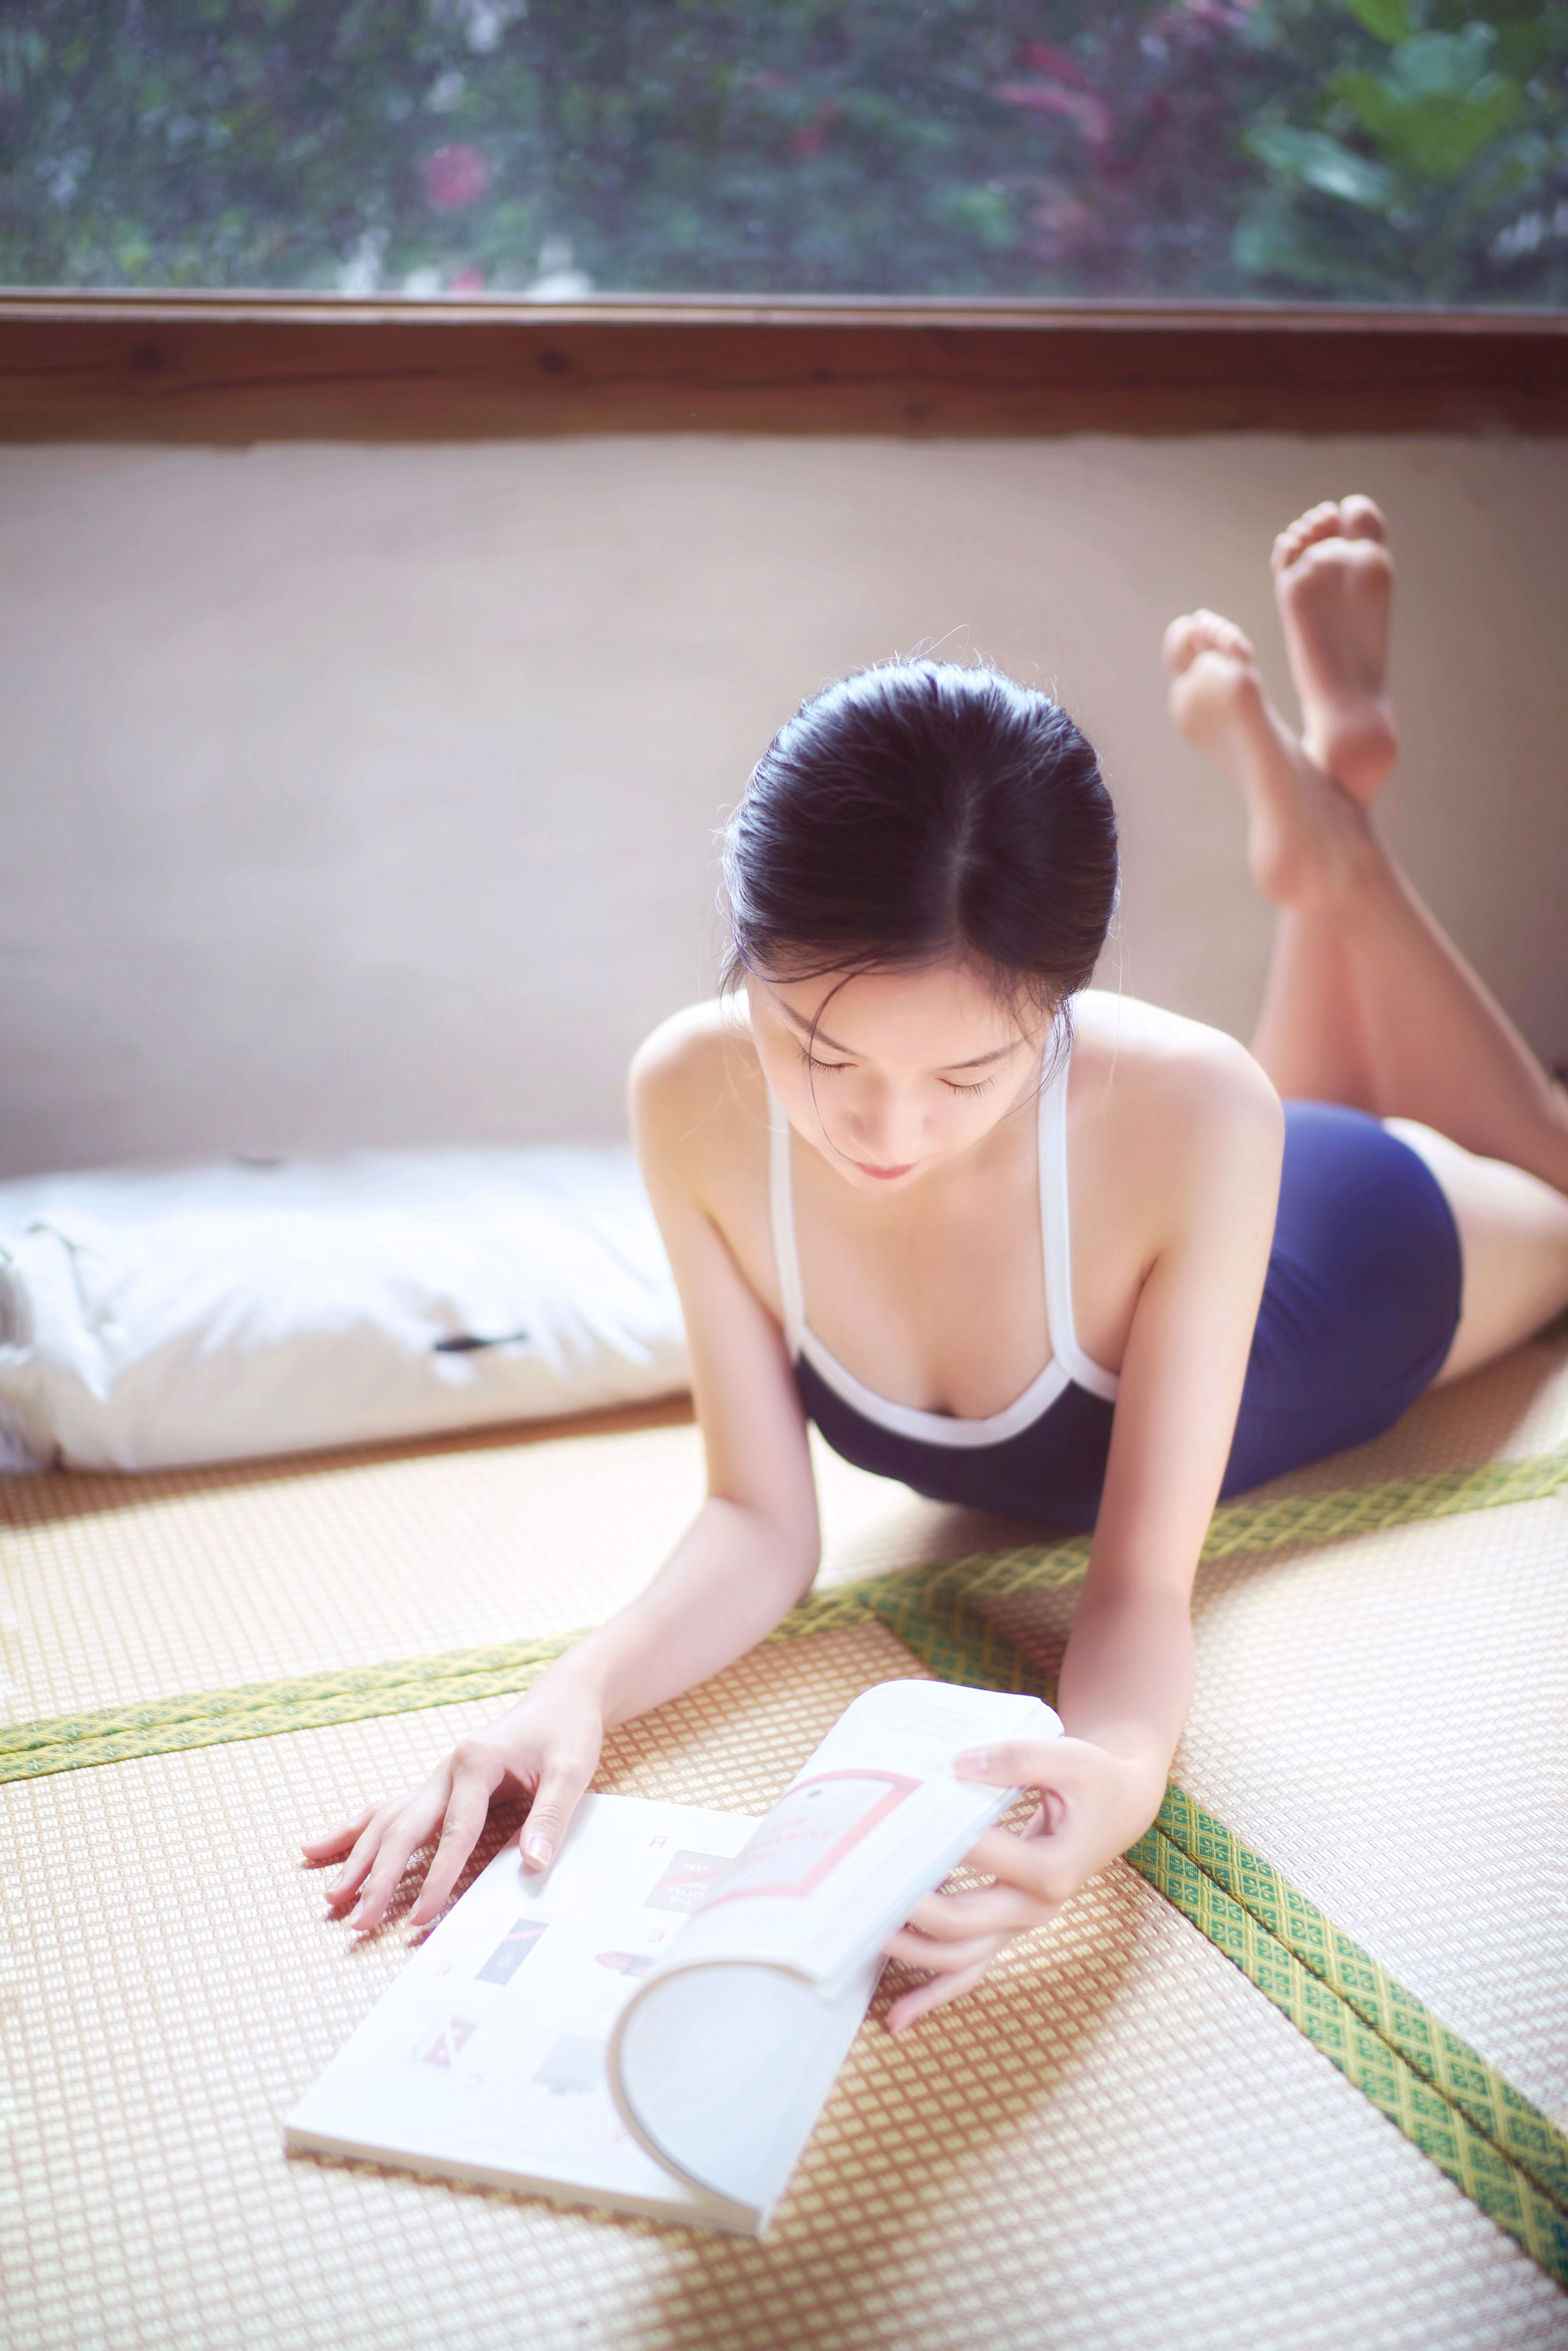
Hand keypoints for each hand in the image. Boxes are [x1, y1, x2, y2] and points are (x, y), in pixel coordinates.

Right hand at [300, 1672, 604, 1935]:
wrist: (558, 1701)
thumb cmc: (565, 1734)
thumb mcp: (572, 1769)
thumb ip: (551, 1815)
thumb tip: (533, 1864)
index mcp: (476, 1762)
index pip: (455, 1830)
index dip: (438, 1877)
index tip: (422, 1917)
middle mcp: (446, 1769)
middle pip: (405, 1828)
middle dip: (380, 1877)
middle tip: (360, 1922)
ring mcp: (436, 1779)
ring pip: (386, 1821)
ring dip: (357, 1859)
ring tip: (332, 1899)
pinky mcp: (435, 1789)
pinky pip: (388, 1811)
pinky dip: (353, 1832)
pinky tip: (316, 1850)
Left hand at [881, 1735, 1162, 2032]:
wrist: (1120, 1807)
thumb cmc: (1094, 1780)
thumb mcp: (1068, 1758)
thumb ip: (1016, 1758)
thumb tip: (957, 1766)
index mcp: (1052, 1869)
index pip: (987, 1856)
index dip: (942, 1838)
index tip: (899, 1818)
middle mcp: (1036, 1908)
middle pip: (964, 1922)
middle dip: (912, 1908)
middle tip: (866, 1889)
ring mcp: (1019, 1924)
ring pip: (962, 1960)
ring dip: (912, 1956)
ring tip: (865, 1939)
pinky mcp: (1007, 1928)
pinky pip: (969, 1970)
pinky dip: (933, 1995)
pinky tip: (897, 2017)